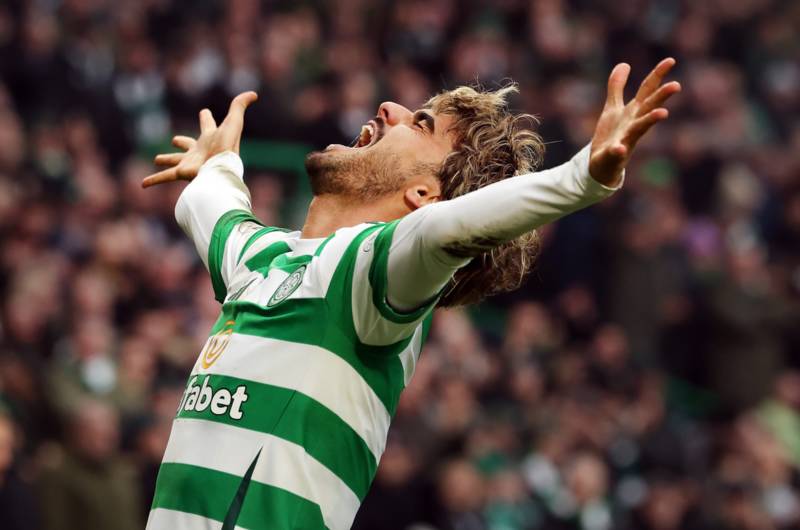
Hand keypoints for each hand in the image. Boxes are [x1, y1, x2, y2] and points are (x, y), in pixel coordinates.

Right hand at [142, 91, 257, 187]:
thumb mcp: (234, 122)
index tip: (204, 112)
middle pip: (189, 145)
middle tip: (175, 140)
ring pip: (174, 161)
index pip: (208, 125)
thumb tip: (253, 94)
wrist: (221, 169)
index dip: (206, 118)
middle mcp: (199, 151)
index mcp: (210, 138)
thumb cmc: (227, 146)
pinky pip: (165, 177)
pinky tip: (143, 184)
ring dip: (166, 160)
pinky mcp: (182, 172)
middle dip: (182, 142)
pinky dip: (154, 180)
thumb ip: (240, 106)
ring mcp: (190, 162)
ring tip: (157, 159)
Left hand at [589, 58, 680, 186]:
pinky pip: (617, 152)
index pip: (648, 90)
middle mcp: (634, 123)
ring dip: (651, 120)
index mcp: (634, 111)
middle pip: (649, 107)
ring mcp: (626, 139)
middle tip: (676, 85)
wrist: (602, 164)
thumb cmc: (612, 135)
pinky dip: (619, 150)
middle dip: (662, 96)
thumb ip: (616, 87)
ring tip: (663, 113)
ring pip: (641, 128)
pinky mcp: (614, 155)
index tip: (671, 60)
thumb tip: (624, 64)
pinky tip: (620, 147)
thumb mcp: (612, 108)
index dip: (658, 74)